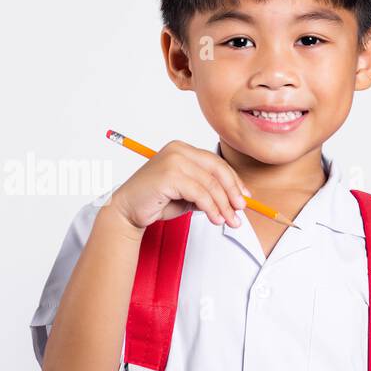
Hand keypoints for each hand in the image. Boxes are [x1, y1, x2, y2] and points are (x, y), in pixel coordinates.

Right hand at [108, 140, 250, 230]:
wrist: (126, 211)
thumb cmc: (154, 202)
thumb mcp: (187, 195)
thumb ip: (206, 192)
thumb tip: (234, 200)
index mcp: (182, 149)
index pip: (215, 162)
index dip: (233, 180)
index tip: (244, 197)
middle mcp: (178, 150)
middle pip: (217, 169)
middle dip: (232, 191)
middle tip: (241, 210)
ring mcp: (173, 160)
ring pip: (210, 184)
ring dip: (223, 205)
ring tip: (229, 220)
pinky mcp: (169, 175)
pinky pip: (199, 193)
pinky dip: (211, 208)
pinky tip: (215, 219)